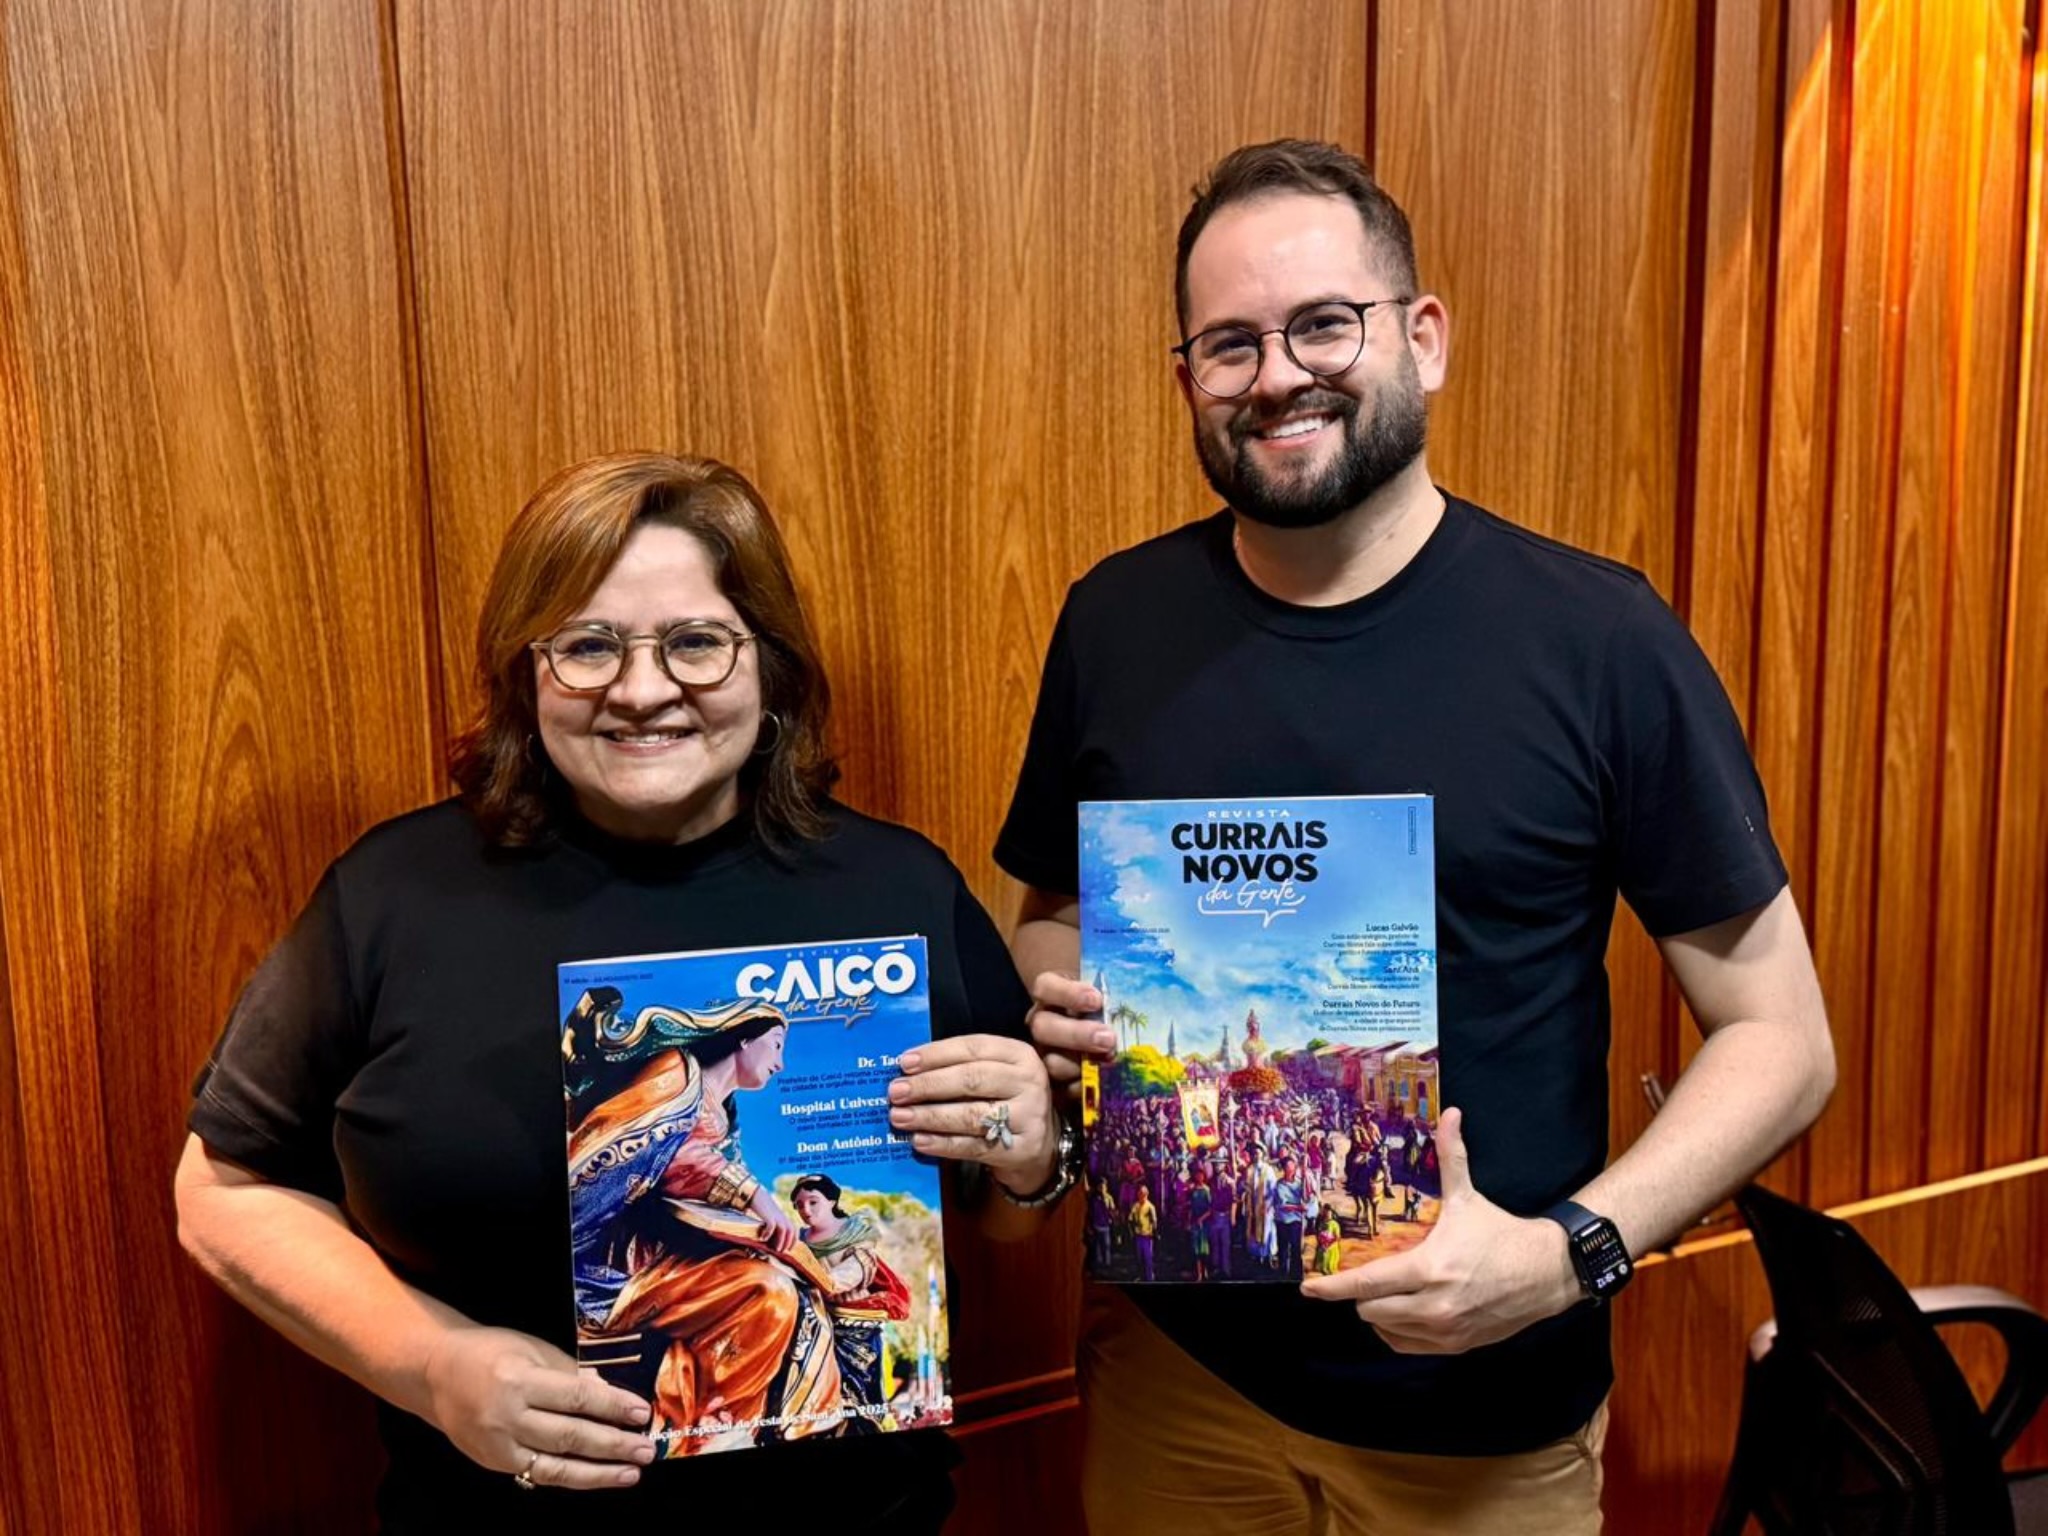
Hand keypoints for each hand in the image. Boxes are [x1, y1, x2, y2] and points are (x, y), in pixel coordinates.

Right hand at [419, 1324, 653, 1488]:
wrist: (435, 1374)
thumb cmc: (489, 1352)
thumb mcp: (532, 1349)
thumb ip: (570, 1373)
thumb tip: (609, 1393)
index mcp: (519, 1379)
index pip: (576, 1398)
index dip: (612, 1407)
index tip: (641, 1413)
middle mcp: (508, 1416)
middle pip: (570, 1435)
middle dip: (613, 1444)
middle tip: (645, 1448)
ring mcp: (498, 1445)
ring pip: (556, 1465)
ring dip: (599, 1472)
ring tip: (631, 1472)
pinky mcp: (494, 1464)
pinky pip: (539, 1473)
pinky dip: (571, 1476)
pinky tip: (598, 1476)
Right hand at [750, 1188, 799, 1254]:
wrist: (757, 1195)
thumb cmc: (764, 1209)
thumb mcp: (772, 1217)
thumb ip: (776, 1226)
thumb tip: (773, 1240)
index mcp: (785, 1218)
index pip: (795, 1230)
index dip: (794, 1241)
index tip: (789, 1250)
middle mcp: (782, 1217)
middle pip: (791, 1231)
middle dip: (788, 1243)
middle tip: (781, 1252)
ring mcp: (775, 1215)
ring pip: (784, 1230)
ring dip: (780, 1241)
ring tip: (775, 1250)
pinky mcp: (767, 1214)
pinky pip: (771, 1225)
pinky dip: (768, 1233)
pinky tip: (762, 1238)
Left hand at [889, 1034, 1057, 1191]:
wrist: (1042, 1144)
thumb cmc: (1005, 1100)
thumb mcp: (996, 1074)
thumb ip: (960, 1067)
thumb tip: (907, 1070)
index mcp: (1020, 1054)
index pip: (974, 1048)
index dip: (937, 1054)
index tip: (904, 1062)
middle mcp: (1028, 1082)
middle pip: (972, 1079)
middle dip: (928, 1085)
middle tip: (896, 1092)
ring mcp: (1028, 1117)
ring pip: (971, 1114)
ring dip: (930, 1116)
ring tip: (900, 1117)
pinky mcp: (1020, 1150)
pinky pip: (973, 1146)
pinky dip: (942, 1144)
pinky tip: (919, 1140)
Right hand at [1024, 971, 1110, 1086]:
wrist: (1115, 1046)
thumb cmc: (1113, 1014)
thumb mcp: (1111, 995)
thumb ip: (1116, 987)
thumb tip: (1141, 980)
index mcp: (1052, 996)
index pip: (1045, 987)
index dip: (1067, 992)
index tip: (1097, 1000)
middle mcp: (1043, 1023)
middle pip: (1043, 1026)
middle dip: (1076, 1034)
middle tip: (1108, 1039)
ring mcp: (1045, 1054)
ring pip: (1049, 1061)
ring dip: (1078, 1064)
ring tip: (1108, 1063)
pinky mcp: (1053, 1083)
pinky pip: (1060, 1089)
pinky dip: (1081, 1088)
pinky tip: (1100, 1084)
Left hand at [1298, 1108, 1582, 1353]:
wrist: (1547, 1273)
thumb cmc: (1500, 1233)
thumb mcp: (1469, 1197)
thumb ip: (1452, 1156)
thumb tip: (1449, 1112)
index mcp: (1430, 1268)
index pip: (1368, 1283)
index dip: (1333, 1287)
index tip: (1308, 1288)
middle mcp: (1434, 1306)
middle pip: (1370, 1310)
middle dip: (1360, 1294)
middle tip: (1364, 1275)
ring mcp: (1446, 1331)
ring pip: (1386, 1330)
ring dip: (1379, 1312)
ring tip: (1386, 1290)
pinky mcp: (1457, 1346)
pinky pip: (1407, 1346)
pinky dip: (1397, 1331)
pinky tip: (1402, 1310)